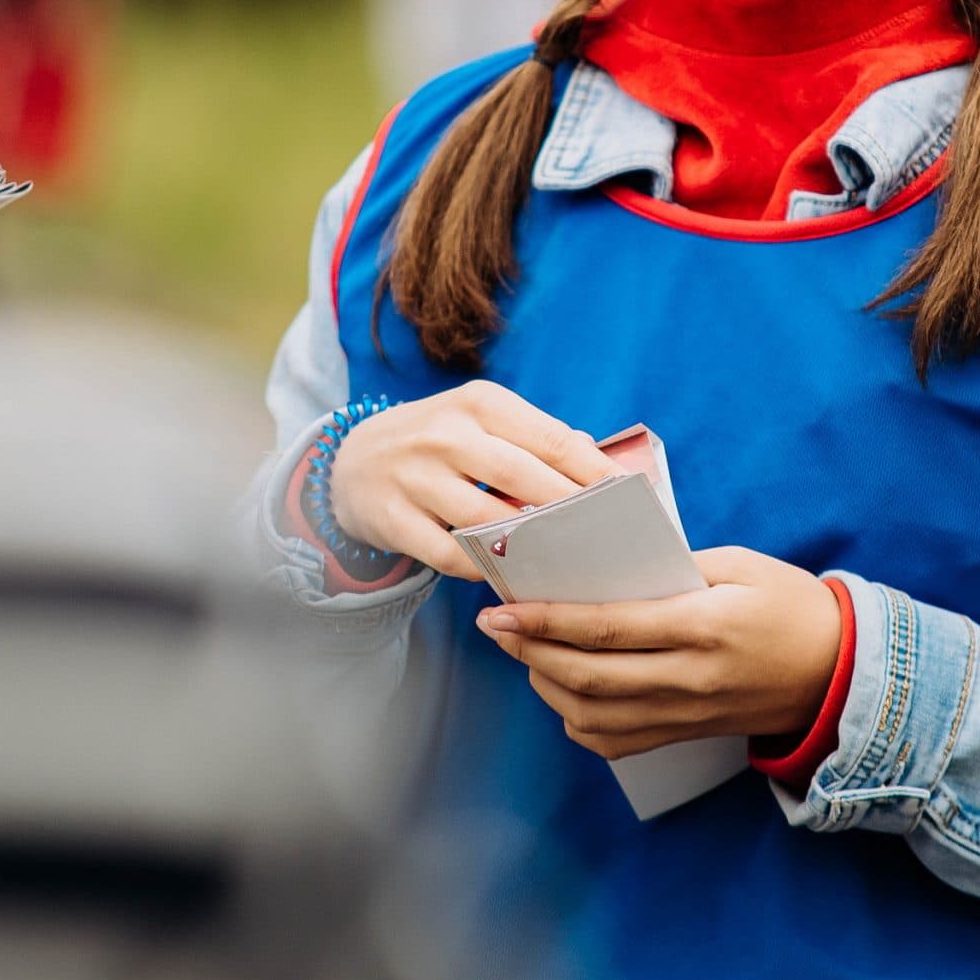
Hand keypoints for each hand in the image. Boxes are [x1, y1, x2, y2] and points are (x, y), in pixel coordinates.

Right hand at [327, 383, 615, 581]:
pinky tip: (509, 577)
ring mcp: (413, 475)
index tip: (627, 498)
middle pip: (522, 476)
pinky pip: (447, 554)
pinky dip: (481, 568)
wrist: (351, 461)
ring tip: (567, 562)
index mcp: (480, 402)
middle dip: (570, 509)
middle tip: (607, 537)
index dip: (593, 471)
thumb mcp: (483, 422)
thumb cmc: (441, 444)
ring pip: (484, 519)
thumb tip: (600, 460)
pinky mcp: (390, 516)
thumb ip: (538, 439)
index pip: (551, 438)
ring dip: (529, 545)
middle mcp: (445, 433)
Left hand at [476, 546, 841, 757]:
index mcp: (704, 626)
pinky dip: (577, 719)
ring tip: (524, 651)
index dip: (548, 620)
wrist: (837, 672)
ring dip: (546, 684)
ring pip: (593, 715)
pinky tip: (563, 689)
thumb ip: (673, 566)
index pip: (608, 627)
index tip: (504, 607)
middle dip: (530, 651)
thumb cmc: (789, 605)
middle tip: (495, 626)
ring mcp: (686, 714)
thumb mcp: (739, 565)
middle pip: (588, 675)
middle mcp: (690, 678)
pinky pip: (615, 741)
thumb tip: (605, 568)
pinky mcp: (684, 734)